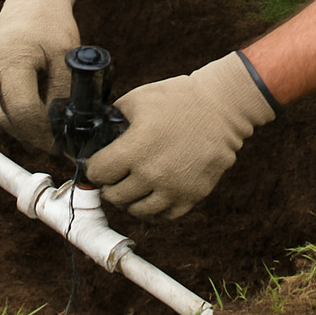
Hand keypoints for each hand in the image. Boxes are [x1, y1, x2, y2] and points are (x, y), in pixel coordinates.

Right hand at [0, 0, 79, 152]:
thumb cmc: (53, 26)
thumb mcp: (67, 54)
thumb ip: (64, 92)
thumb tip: (64, 130)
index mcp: (13, 56)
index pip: (21, 108)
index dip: (40, 132)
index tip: (58, 144)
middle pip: (0, 118)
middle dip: (26, 138)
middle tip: (50, 144)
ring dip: (14, 130)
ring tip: (41, 129)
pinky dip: (7, 113)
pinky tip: (27, 109)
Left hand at [84, 53, 276, 219]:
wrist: (222, 108)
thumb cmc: (179, 98)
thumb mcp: (138, 98)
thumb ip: (113, 117)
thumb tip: (99, 132)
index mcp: (135, 148)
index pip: (97, 174)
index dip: (93, 168)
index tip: (97, 165)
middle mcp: (152, 173)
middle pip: (114, 196)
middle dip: (109, 186)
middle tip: (113, 178)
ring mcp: (174, 188)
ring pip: (137, 211)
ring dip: (129, 201)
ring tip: (131, 188)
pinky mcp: (193, 195)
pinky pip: (164, 216)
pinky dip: (153, 210)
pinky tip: (151, 197)